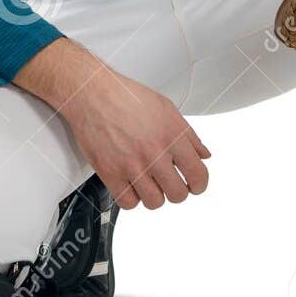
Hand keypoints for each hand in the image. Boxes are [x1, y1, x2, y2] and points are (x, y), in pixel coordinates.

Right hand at [14, 40, 209, 210]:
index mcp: (171, 136)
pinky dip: (132, 198)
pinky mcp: (110, 173)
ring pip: (154, 202)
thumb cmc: (126, 97)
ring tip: (150, 185)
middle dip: (178, 192)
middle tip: (171, 185)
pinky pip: (128, 202)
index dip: (200, 184)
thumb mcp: (166, 108)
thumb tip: (203, 154)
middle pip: (178, 194)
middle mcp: (154, 153)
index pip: (198, 174)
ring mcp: (131, 165)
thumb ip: (189, 135)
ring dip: (155, 196)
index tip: (195, 185)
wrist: (92, 94)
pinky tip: (131, 186)